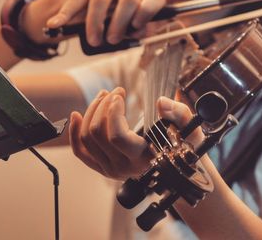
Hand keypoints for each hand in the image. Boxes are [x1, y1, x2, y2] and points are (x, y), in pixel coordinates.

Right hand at [46, 0, 165, 45]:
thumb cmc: (117, 15)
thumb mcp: (130, 22)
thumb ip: (136, 30)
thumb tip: (140, 34)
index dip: (148, 13)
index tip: (137, 26)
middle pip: (128, 1)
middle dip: (120, 24)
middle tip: (111, 40)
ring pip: (100, 2)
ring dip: (95, 25)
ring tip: (94, 41)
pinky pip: (75, 0)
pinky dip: (64, 15)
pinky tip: (54, 24)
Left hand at [69, 87, 203, 179]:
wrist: (174, 164)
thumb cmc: (181, 143)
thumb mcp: (187, 127)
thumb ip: (178, 113)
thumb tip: (161, 103)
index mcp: (143, 158)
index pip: (117, 136)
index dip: (113, 112)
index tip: (119, 95)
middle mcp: (123, 168)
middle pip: (97, 133)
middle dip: (103, 105)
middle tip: (115, 92)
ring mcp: (109, 169)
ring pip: (86, 137)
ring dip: (91, 111)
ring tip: (104, 96)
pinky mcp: (101, 166)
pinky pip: (80, 151)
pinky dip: (74, 132)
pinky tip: (76, 115)